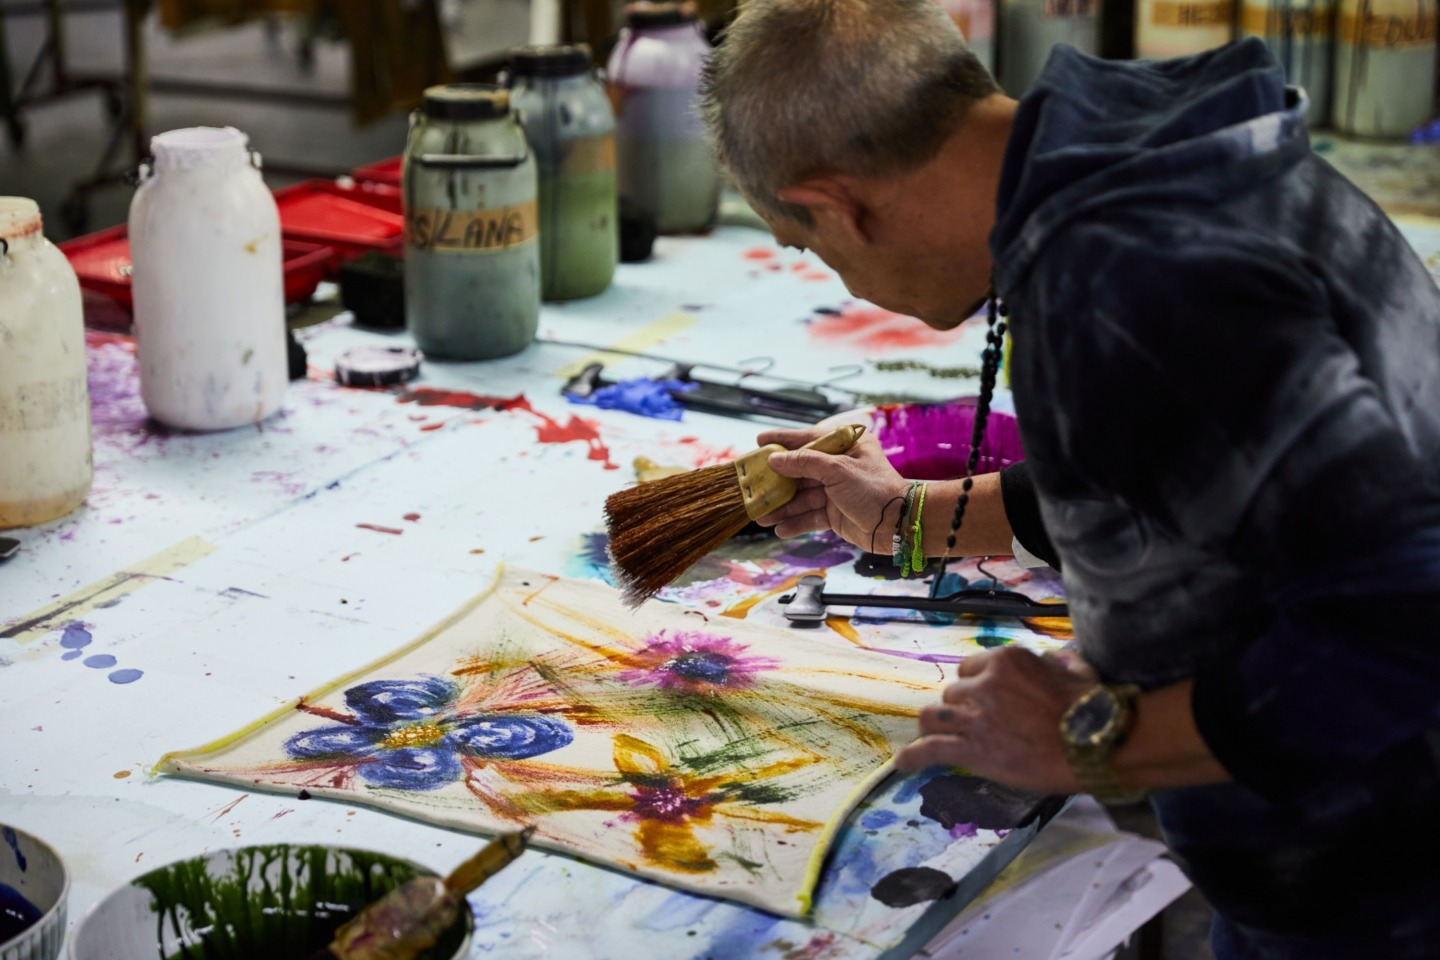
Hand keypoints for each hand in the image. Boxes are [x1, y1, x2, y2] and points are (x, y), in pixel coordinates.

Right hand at [754, 426, 907, 551]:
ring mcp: (836, 491)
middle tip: (753, 484)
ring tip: (761, 515)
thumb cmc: (875, 489)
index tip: (760, 440)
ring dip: (782, 507)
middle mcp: (839, 467)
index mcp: (845, 446)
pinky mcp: (835, 514)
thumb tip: (775, 459)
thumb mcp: (838, 470)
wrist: (899, 524)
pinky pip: (810, 517)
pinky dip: (796, 523)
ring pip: (802, 497)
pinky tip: (780, 529)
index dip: (783, 440)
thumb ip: (804, 463)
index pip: (808, 440)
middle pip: (800, 471)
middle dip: (777, 481)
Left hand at [895, 647, 1099, 793]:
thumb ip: (1058, 662)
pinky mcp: (973, 749)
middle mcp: (985, 684)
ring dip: (934, 727)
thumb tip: (1054, 661)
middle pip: (953, 693)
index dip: (975, 686)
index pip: (970, 668)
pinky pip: (932, 749)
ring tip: (932, 737)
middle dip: (961, 709)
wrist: (1097, 745)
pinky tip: (905, 764)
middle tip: (974, 726)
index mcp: (1006, 660)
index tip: (983, 700)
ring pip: (935, 716)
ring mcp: (976, 717)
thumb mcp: (1077, 671)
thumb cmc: (1095, 709)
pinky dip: (915, 757)